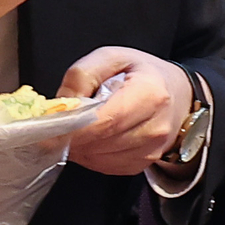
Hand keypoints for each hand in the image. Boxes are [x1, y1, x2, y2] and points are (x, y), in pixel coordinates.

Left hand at [59, 48, 193, 176]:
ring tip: (77, 128)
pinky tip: (92, 138)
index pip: (104, 121)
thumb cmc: (143, 73)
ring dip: (79, 147)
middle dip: (71, 137)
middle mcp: (155, 127)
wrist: (178, 94)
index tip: (47, 129)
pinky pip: (105, 167)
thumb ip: (82, 74)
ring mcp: (151, 150)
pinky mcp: (142, 164)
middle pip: (99, 142)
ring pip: (98, 158)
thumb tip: (63, 104)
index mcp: (150, 94)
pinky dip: (90, 155)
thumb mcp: (113, 57)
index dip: (72, 128)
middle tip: (55, 126)